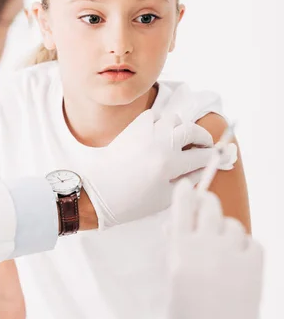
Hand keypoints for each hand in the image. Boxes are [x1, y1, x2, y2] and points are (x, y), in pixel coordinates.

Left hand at [84, 112, 231, 228]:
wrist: (100, 193)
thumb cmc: (133, 202)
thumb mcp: (165, 197)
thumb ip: (188, 180)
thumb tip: (205, 167)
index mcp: (170, 164)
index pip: (202, 155)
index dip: (214, 157)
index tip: (218, 157)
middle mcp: (160, 144)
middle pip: (193, 130)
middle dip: (204, 137)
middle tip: (204, 145)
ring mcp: (146, 133)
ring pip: (174, 119)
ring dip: (181, 128)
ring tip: (180, 140)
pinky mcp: (133, 129)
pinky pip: (154, 116)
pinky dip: (161, 122)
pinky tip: (160, 135)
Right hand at [167, 179, 263, 318]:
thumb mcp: (172, 279)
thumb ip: (177, 249)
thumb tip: (180, 225)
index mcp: (180, 250)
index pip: (183, 206)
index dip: (186, 193)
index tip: (187, 188)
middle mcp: (206, 247)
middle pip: (210, 207)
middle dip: (207, 203)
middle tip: (206, 207)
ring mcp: (232, 257)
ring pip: (233, 225)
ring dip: (227, 231)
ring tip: (222, 250)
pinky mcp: (254, 270)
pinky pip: (253, 244)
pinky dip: (246, 248)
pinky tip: (238, 263)